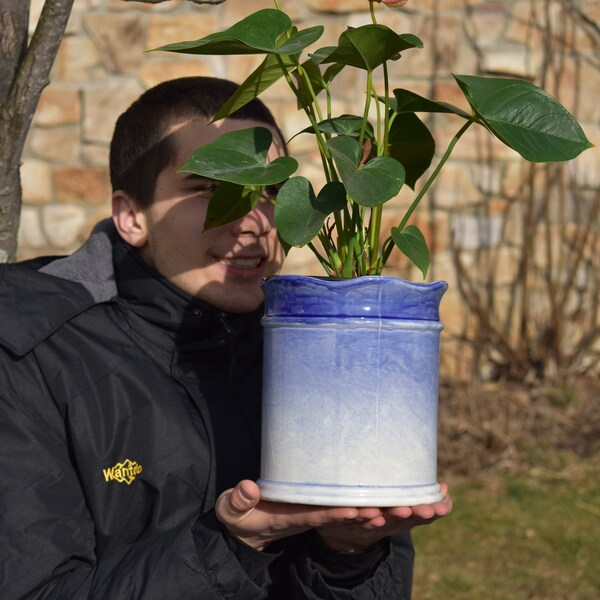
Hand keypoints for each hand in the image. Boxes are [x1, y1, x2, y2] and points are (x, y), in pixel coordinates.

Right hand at [215, 480, 382, 550]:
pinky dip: (364, 496)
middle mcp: (309, 513)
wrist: (247, 523)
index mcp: (289, 517)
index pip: (316, 515)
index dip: (334, 513)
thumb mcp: (232, 510)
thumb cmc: (239, 514)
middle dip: (366, 513)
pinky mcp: (317, 499)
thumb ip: (238, 501)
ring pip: (348, 506)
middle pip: (340, 513)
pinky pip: (344, 498)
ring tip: (402, 503)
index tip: (355, 510)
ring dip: (374, 506)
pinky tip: (386, 488)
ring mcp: (315, 507)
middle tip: (393, 509)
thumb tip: (247, 489)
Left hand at [316, 483, 452, 552]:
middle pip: (398, 520)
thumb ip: (417, 496)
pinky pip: (342, 518)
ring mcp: (359, 524)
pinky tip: (356, 511)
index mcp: (396, 518)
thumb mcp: (397, 505)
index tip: (443, 506)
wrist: (337, 531)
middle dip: (413, 515)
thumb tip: (445, 488)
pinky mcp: (337, 521)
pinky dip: (349, 516)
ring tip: (396, 511)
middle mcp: (381, 524)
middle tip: (427, 509)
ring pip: (372, 522)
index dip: (430, 513)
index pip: (416, 516)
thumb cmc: (375, 513)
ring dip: (385, 517)